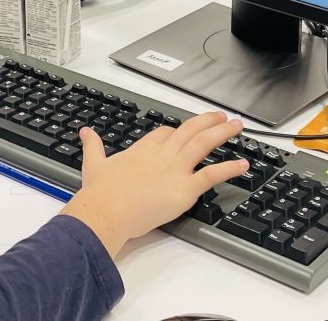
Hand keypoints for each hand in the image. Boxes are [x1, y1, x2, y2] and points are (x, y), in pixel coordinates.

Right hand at [60, 112, 248, 256]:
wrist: (105, 211)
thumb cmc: (100, 193)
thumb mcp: (93, 163)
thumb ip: (93, 146)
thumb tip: (85, 131)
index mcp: (142, 149)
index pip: (165, 133)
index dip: (177, 131)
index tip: (184, 131)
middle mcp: (162, 154)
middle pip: (190, 130)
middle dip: (207, 121)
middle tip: (221, 116)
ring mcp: (175, 169)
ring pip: (204, 143)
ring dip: (223, 132)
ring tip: (237, 126)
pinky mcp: (185, 188)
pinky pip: (212, 174)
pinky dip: (229, 168)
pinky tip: (242, 164)